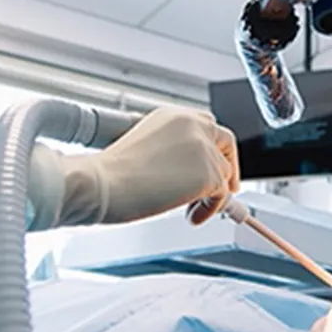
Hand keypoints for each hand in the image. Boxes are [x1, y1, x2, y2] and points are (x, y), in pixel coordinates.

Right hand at [55, 107, 239, 225]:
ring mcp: (203, 148)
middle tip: (224, 189)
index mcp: (174, 115)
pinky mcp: (208, 174)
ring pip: (224, 174)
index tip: (213, 164)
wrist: (103, 183)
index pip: (207, 126)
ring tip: (190, 210)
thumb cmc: (112, 173)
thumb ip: (173, 151)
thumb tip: (191, 171)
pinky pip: (222, 196)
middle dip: (228, 167)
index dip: (214, 148)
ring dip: (212, 195)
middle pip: (226, 143)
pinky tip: (192, 216)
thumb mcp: (146, 147)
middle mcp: (192, 125)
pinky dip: (211, 209)